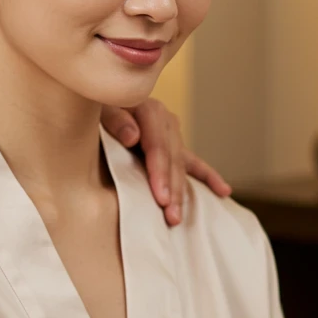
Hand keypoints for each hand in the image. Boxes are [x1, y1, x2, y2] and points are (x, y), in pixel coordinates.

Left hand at [101, 99, 231, 225]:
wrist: (95, 100)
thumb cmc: (93, 107)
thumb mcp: (99, 107)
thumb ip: (114, 119)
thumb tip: (133, 136)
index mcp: (148, 109)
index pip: (157, 145)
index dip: (160, 172)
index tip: (161, 197)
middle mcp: (164, 120)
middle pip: (173, 158)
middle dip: (173, 188)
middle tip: (171, 215)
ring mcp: (171, 133)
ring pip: (181, 165)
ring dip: (182, 192)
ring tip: (178, 217)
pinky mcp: (173, 145)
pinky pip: (193, 163)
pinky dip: (208, 177)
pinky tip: (224, 192)